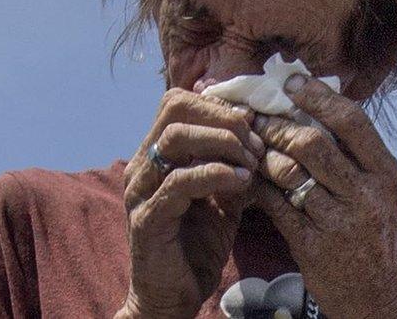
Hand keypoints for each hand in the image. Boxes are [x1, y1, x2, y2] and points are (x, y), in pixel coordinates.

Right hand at [116, 89, 263, 317]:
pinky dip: (215, 174)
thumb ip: (234, 160)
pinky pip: (179, 181)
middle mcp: (142, 165)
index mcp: (157, 153)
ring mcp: (140, 190)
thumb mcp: (225, 193)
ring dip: (223, 143)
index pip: (179, 101)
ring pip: (176, 138)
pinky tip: (241, 181)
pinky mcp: (147, 218)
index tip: (253, 124)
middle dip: (224, 118)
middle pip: (176, 109)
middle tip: (256, 143)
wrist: (176, 296)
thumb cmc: (199, 243)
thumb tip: (256, 122)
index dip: (220, 105)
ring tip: (251, 163)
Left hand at [252, 75, 396, 318]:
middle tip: (259, 118)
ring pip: (288, 172)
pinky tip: (253, 178)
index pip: (352, 121)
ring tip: (254, 146)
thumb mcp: (379, 192)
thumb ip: (355, 154)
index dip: (318, 96)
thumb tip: (317, 103)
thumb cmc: (374, 234)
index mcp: (387, 174)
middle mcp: (367, 195)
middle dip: (279, 126)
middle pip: (313, 143)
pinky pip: (275, 204)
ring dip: (265, 154)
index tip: (292, 82)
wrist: (378, 297)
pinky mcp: (312, 246)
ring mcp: (339, 222)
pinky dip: (259, 186)